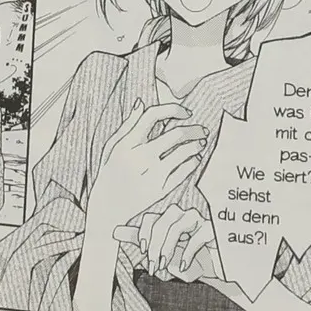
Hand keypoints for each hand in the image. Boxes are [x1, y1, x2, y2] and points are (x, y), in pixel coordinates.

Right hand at [84, 96, 207, 226]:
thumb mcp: (111, 146)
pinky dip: (193, 162)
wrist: (108, 207)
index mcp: (127, 142)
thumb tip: (141, 103)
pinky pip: (184, 172)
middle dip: (195, 129)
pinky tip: (195, 159)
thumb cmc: (109, 173)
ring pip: (184, 152)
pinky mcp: (161, 189)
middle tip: (203, 130)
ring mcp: (153, 174)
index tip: (186, 112)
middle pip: (176, 134)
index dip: (174, 109)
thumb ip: (127, 125)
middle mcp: (141, 156)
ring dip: (197, 145)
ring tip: (201, 143)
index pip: (154, 115)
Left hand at [114, 201, 219, 281]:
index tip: (144, 252)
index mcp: (168, 219)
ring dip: (168, 248)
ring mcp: (198, 220)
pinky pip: (197, 237)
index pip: (151, 218)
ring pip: (177, 225)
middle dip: (155, 246)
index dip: (144, 234)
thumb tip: (115, 231)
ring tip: (165, 266)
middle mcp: (182, 215)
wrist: (214, 269)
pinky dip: (187, 253)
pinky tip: (183, 266)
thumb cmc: (186, 257)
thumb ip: (141, 238)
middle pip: (162, 221)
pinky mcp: (212, 230)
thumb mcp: (161, 249)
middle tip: (154, 266)